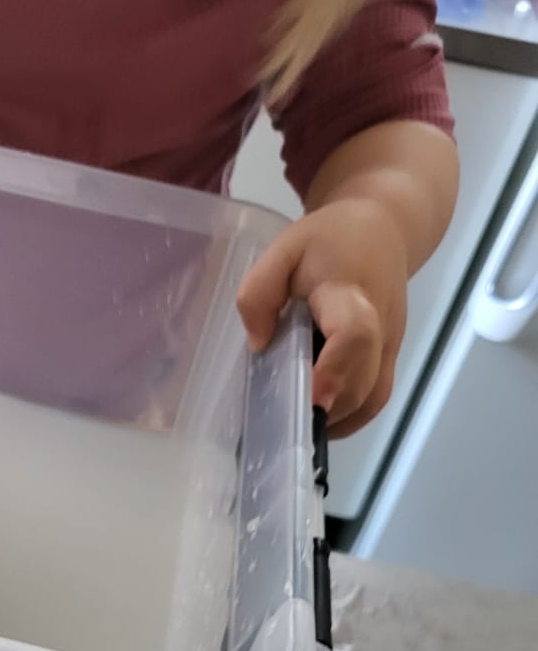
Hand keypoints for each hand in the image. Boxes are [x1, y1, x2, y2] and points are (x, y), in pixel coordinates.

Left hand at [237, 197, 408, 437]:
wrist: (382, 231)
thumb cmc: (327, 241)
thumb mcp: (283, 252)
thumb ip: (260, 293)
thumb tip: (259, 344)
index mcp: (351, 293)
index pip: (354, 334)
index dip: (336, 370)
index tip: (312, 398)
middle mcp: (381, 325)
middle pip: (364, 379)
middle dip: (328, 407)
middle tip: (288, 420)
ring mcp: (391, 346)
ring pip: (373, 397)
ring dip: (337, 418)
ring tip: (298, 420)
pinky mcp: (390, 358)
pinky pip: (375, 398)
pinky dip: (348, 416)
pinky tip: (318, 415)